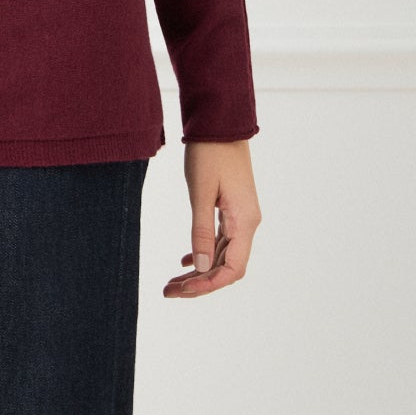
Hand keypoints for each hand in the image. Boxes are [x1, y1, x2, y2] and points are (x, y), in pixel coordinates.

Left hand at [163, 137, 260, 297]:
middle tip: (168, 291)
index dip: (208, 285)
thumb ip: (200, 230)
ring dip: (199, 270)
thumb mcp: (200, 192)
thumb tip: (200, 268)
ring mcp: (241, 216)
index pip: (232, 269)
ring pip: (221, 255)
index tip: (182, 290)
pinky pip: (220, 240)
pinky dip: (203, 252)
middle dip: (198, 283)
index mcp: (244, 221)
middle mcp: (247, 223)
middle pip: (226, 267)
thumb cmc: (210, 153)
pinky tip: (185, 261)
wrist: (220, 123)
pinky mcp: (232, 209)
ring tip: (171, 282)